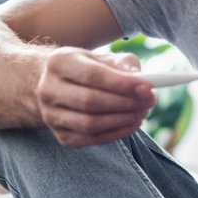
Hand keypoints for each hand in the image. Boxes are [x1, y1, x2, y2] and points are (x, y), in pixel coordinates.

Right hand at [36, 47, 155, 147]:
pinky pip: (91, 139)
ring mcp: (51, 115)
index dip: (121, 84)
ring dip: (122, 120)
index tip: (147, 87)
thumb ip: (123, 65)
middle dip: (125, 103)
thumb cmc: (86, 68)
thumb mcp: (102, 58)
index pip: (91, 75)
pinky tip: (131, 124)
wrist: (56, 85)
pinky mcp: (60, 136)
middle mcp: (48, 89)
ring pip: (90, 124)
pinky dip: (116, 133)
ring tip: (142, 112)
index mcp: (58, 62)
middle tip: (149, 101)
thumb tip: (141, 82)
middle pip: (90, 101)